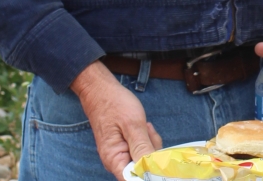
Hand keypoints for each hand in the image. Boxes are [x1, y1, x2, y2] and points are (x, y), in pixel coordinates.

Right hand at [71, 61, 162, 180]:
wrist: (101, 91)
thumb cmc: (114, 104)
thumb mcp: (132, 124)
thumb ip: (142, 148)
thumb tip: (151, 169)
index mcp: (114, 160)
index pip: (134, 179)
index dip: (149, 173)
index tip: (160, 161)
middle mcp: (116, 162)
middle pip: (142, 169)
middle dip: (152, 152)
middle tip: (148, 130)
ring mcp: (120, 154)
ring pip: (144, 158)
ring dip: (150, 143)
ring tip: (144, 126)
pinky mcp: (125, 147)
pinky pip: (141, 149)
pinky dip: (146, 139)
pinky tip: (143, 127)